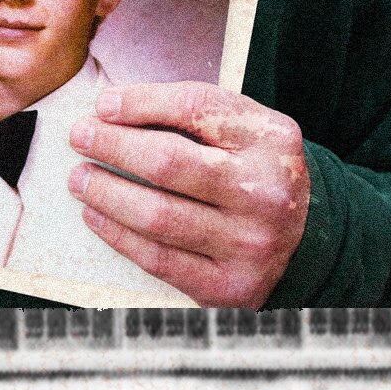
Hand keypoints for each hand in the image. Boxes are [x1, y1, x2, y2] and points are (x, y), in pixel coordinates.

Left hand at [66, 81, 308, 306]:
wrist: (310, 240)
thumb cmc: (260, 174)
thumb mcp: (248, 129)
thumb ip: (195, 112)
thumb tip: (114, 108)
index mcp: (272, 141)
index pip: (196, 109)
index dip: (142, 103)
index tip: (103, 105)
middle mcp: (265, 193)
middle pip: (169, 163)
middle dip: (113, 147)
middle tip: (81, 137)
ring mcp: (247, 244)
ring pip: (157, 216)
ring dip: (106, 194)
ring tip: (80, 179)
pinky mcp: (227, 286)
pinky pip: (158, 259)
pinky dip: (118, 235)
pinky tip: (97, 216)